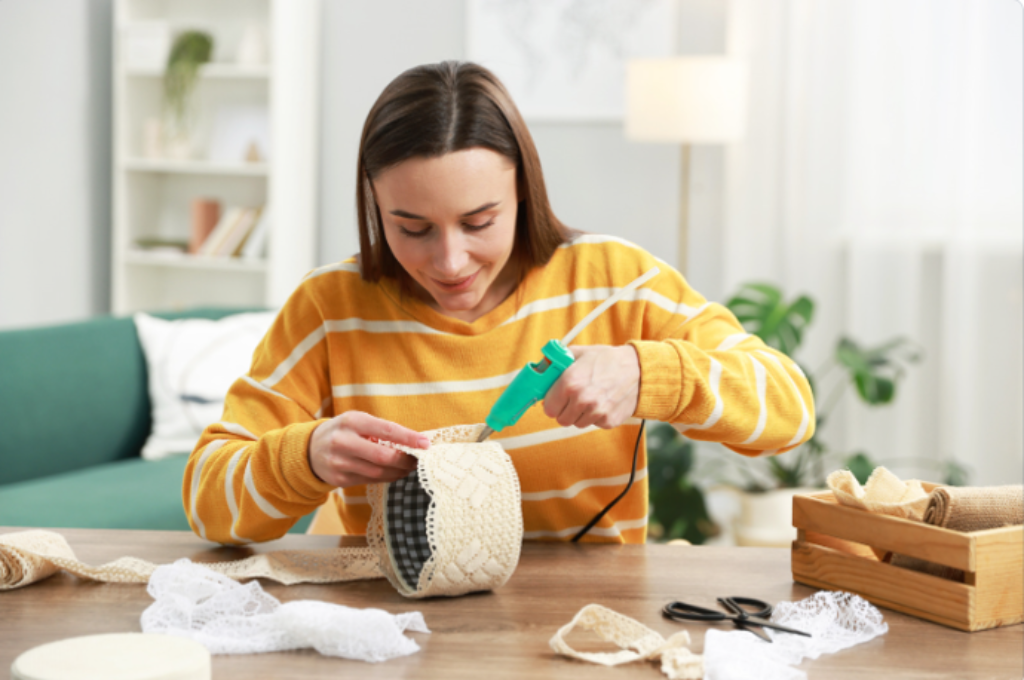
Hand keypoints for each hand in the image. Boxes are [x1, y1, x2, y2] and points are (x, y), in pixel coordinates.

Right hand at [308, 411, 429, 487]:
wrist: (309, 449)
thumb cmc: (343, 431)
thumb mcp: (357, 421)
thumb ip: (381, 430)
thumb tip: (413, 442)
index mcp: (352, 421)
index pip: (386, 430)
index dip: (409, 438)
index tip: (426, 443)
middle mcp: (343, 441)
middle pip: (383, 456)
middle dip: (405, 460)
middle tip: (419, 460)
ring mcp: (339, 462)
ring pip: (378, 472)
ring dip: (398, 471)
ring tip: (409, 467)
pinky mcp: (339, 479)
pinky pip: (370, 481)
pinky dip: (386, 477)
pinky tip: (394, 473)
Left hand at [543, 344, 640, 429]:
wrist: (638, 370)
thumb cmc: (607, 360)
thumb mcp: (579, 353)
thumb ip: (556, 362)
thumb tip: (540, 367)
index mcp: (570, 382)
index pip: (548, 408)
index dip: (551, 404)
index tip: (556, 400)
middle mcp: (582, 399)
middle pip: (561, 420)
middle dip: (564, 411)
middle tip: (572, 400)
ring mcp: (596, 412)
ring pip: (576, 424)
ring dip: (579, 414)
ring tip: (589, 399)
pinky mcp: (608, 421)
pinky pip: (593, 424)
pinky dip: (595, 416)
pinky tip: (602, 402)